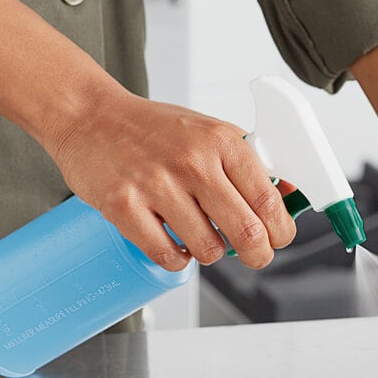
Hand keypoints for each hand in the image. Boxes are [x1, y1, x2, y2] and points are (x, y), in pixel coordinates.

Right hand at [51, 90, 295, 271]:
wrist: (91, 118)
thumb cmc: (154, 130)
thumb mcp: (210, 132)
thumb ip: (248, 164)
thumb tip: (287, 197)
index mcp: (220, 140)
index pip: (268, 200)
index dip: (281, 231)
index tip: (278, 238)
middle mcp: (192, 161)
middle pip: (246, 232)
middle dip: (259, 255)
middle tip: (254, 255)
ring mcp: (155, 185)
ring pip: (209, 250)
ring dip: (211, 252)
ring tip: (201, 237)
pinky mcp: (124, 207)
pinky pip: (168, 256)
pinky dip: (178, 259)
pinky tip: (174, 242)